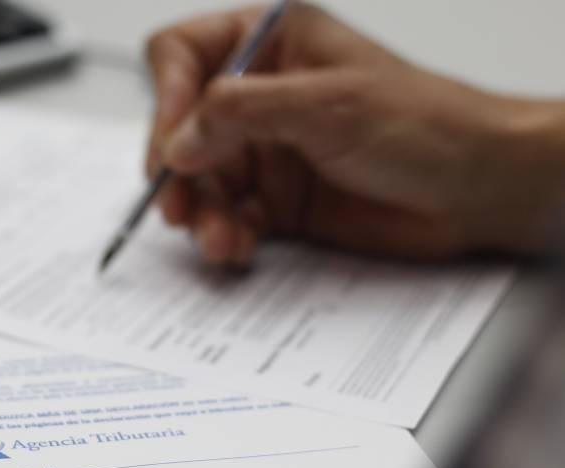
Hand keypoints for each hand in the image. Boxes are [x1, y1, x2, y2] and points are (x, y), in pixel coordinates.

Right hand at [145, 2, 564, 263]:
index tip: (173, 142)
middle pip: (180, 127)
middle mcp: (260, 95)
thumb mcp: (327, 104)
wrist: (477, 189)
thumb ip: (241, 113)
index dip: (166, 96)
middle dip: (177, 170)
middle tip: (178, 205)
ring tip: (217, 237)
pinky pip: (228, 216)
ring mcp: (266, 149)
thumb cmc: (425, 123)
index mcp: (269, 44)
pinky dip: (224, 233)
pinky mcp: (277, 198)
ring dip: (201, 212)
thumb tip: (176, 141)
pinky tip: (237, 245)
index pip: (183, 55)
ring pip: (199, 180)